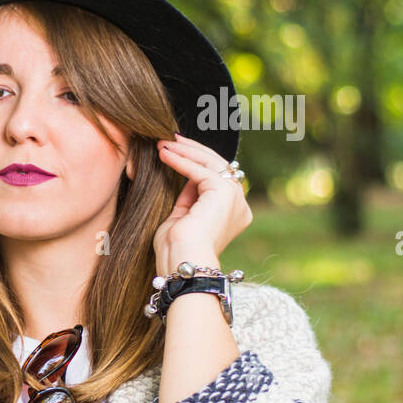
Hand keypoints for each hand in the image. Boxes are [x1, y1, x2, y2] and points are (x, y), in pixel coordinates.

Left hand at [152, 133, 252, 271]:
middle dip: (192, 151)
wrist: (181, 263)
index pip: (216, 179)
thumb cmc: (175, 250)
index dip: (195, 163)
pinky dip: (181, 160)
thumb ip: (188, 198)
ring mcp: (235, 198)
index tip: (174, 150)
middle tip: (170, 139)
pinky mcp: (224, 194)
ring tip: (163, 144)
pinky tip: (164, 154)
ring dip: (186, 151)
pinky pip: (201, 170)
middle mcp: (239, 205)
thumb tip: (186, 176)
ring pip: (212, 163)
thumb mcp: (182, 218)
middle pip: (218, 167)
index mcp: (232, 213)